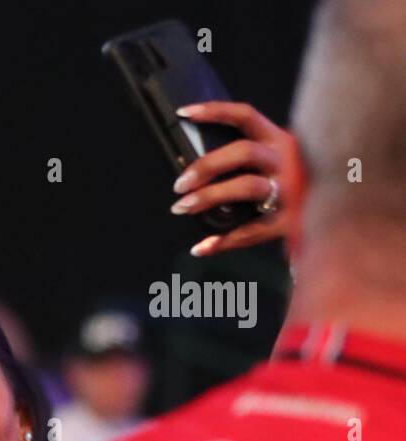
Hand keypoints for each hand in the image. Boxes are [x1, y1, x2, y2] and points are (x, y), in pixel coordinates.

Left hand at [170, 101, 300, 256]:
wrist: (344, 205)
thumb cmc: (300, 179)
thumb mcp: (282, 157)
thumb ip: (251, 155)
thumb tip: (198, 168)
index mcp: (279, 140)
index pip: (244, 116)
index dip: (214, 111)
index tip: (183, 113)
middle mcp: (285, 160)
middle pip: (243, 152)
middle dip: (207, 165)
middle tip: (180, 184)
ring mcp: (290, 190)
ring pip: (247, 187)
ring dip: (210, 197)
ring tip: (183, 207)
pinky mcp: (290, 220)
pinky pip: (253, 231)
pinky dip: (224, 241)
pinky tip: (201, 246)